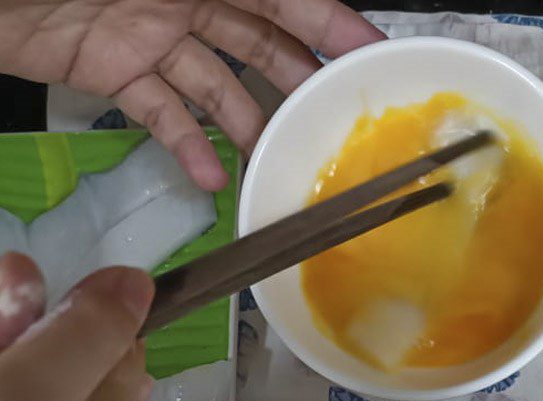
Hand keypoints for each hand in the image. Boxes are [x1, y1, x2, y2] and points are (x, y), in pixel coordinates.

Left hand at [0, 0, 383, 190]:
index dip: (331, 24)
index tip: (369, 54)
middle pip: (259, 43)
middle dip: (298, 82)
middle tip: (330, 121)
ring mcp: (149, 34)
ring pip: (216, 85)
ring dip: (246, 125)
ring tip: (272, 163)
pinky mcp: (116, 69)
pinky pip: (162, 111)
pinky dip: (187, 145)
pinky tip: (212, 177)